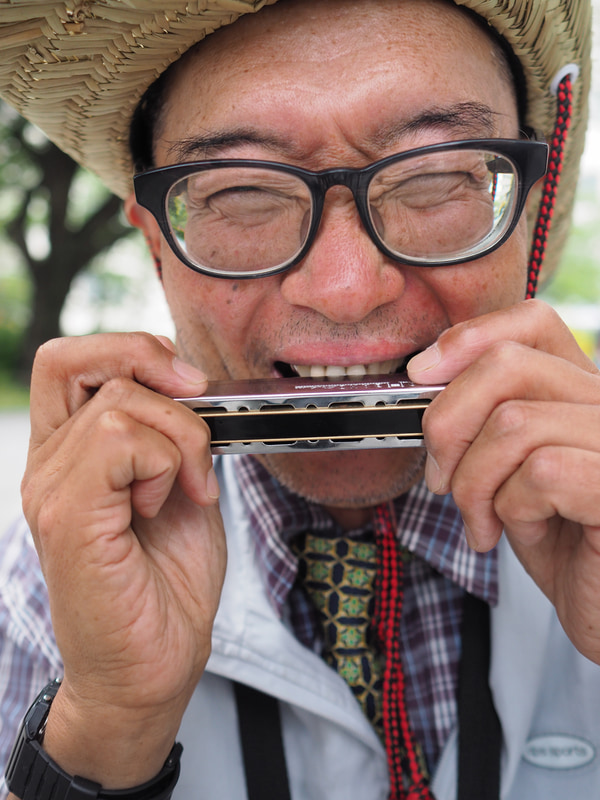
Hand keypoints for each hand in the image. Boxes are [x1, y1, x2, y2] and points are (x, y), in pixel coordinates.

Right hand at [21, 332, 226, 786]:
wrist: (153, 666)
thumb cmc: (166, 586)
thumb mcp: (182, 489)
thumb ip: (173, 436)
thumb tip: (189, 385)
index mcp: (72, 456)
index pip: (71, 362)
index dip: (131, 349)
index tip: (187, 380)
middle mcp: (50, 467)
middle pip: (77, 361)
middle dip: (150, 363)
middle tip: (197, 404)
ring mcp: (52, 490)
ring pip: (119, 403)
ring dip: (180, 437)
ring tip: (187, 489)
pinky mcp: (68, 517)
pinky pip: (118, 442)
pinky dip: (167, 462)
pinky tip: (170, 503)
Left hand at [408, 299, 599, 663]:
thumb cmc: (557, 542)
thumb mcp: (510, 468)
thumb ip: (487, 416)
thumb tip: (426, 373)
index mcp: (582, 392)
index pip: (534, 322)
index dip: (470, 337)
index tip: (422, 372)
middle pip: (507, 364)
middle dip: (449, 422)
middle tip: (440, 477)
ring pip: (512, 422)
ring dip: (473, 482)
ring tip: (480, 519)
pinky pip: (542, 472)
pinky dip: (510, 508)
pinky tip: (520, 533)